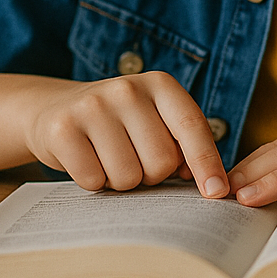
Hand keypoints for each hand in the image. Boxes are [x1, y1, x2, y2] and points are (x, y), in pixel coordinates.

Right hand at [23, 71, 228, 198]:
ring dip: (122, 181)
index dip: (207, 162)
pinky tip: (87, 159)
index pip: (191, 126)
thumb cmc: (121, 123)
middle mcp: (128, 89)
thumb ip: (183, 144)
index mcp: (160, 84)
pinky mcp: (63, 129)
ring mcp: (93, 106)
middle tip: (134, 158)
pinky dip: (94, 182)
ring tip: (109, 158)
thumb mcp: (156, 120)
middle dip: (151, 175)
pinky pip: (93, 180)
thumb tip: (210, 183)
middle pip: (161, 162)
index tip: (218, 192)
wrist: (58, 108)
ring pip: (128, 177)